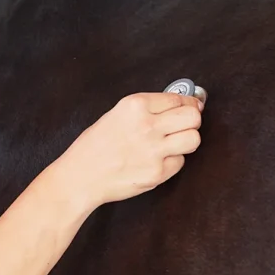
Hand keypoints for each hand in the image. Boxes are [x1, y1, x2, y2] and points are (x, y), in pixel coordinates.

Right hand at [53, 92, 204, 208]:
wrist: (81, 176)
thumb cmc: (95, 146)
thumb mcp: (117, 114)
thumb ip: (148, 109)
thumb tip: (181, 104)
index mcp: (135, 105)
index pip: (178, 98)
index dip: (188, 103)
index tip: (192, 106)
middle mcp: (147, 125)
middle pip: (193, 117)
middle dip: (191, 121)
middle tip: (183, 125)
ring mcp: (154, 150)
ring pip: (193, 139)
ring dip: (186, 141)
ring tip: (172, 143)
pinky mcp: (157, 172)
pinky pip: (180, 162)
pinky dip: (172, 161)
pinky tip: (155, 160)